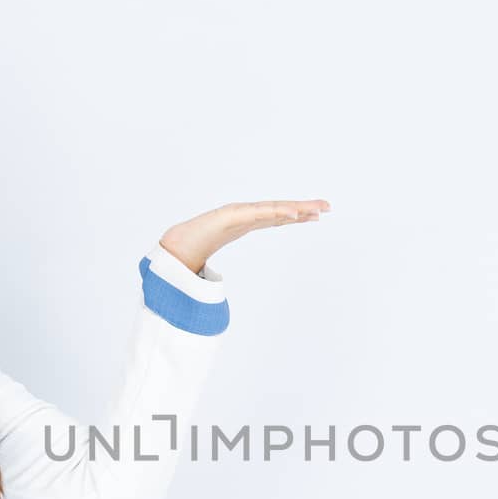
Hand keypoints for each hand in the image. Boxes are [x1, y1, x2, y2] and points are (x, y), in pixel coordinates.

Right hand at [159, 199, 330, 273]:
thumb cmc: (191, 249)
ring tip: (316, 209)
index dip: (296, 214)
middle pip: (280, 210)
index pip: (276, 217)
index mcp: (244, 224)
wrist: (169, 246)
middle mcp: (245, 216)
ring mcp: (238, 214)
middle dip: (304, 207)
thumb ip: (230, 268)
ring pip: (273, 209)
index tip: (317, 214)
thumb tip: (224, 292)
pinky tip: (294, 213)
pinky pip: (259, 212)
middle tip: (327, 206)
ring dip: (296, 208)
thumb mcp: (224, 257)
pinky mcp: (230, 215)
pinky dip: (278, 211)